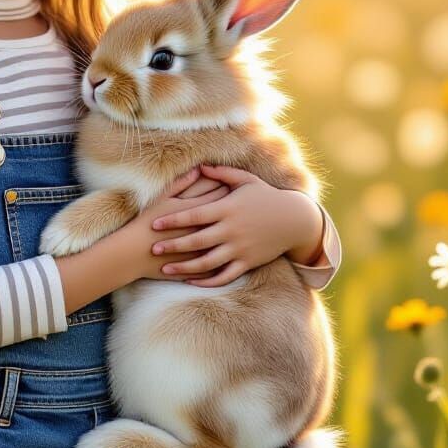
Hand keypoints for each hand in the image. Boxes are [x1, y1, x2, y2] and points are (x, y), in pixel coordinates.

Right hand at [124, 168, 232, 282]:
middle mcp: (206, 232)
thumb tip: (198, 169)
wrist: (134, 253)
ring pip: (229, 246)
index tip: (236, 186)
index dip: (230, 190)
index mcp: (198, 212)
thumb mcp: (163, 199)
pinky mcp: (201, 269)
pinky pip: (222, 267)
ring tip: (241, 230)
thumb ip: (183, 183)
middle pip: (231, 219)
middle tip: (245, 204)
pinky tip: (234, 256)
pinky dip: (229, 261)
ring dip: (236, 238)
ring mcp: (205, 251)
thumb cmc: (146, 222)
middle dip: (239, 211)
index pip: (222, 196)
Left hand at [148, 164, 322, 287]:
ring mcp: (240, 248)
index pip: (194, 215)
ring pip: (207, 262)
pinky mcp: (248, 262)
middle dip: (173, 246)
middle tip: (153, 249)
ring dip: (184, 268)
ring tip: (165, 270)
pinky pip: (224, 276)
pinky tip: (191, 281)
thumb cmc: (266, 196)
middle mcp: (232, 230)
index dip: (173, 220)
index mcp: (227, 209)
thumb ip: (222, 174)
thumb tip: (200, 166)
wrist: (294, 219)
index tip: (154, 225)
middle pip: (196, 241)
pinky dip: (207, 281)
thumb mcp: (246, 180)